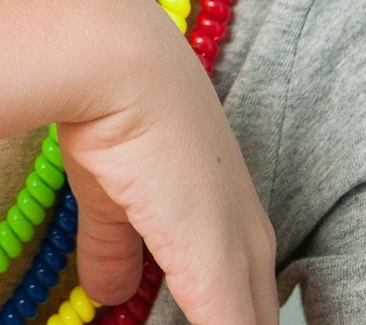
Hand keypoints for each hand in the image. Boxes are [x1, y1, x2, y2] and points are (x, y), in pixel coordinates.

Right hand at [56, 11, 276, 324]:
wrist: (120, 66)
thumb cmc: (116, 115)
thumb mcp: (110, 197)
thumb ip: (113, 249)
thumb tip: (108, 294)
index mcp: (232, 221)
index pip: (246, 305)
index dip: (222, 320)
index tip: (185, 319)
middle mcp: (249, 239)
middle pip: (257, 317)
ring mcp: (240, 255)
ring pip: (249, 324)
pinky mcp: (218, 269)